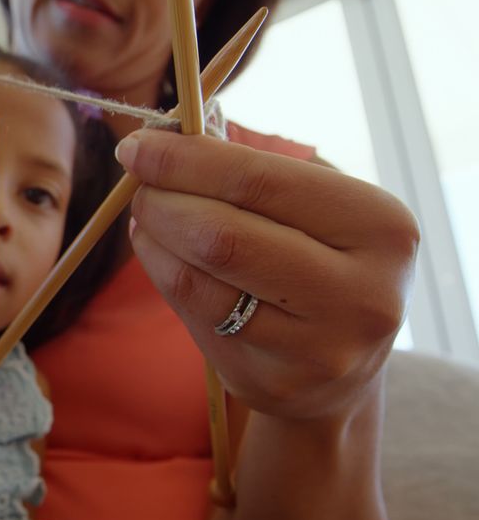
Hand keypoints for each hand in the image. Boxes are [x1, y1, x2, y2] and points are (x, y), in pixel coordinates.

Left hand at [116, 130, 419, 420]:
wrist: (343, 366)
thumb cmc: (320, 260)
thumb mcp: (316, 208)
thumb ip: (253, 172)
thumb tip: (167, 137)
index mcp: (381, 227)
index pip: (261, 181)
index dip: (187, 160)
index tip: (137, 145)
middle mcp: (361, 294)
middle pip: (224, 236)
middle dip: (163, 200)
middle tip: (138, 185)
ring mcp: (319, 349)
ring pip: (201, 280)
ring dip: (154, 238)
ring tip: (145, 215)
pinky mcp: (274, 382)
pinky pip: (195, 315)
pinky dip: (162, 272)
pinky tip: (156, 249)